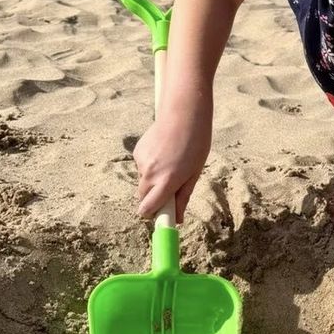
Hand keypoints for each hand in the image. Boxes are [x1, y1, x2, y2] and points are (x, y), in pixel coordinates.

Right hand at [132, 99, 212, 221]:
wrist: (184, 113)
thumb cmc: (196, 143)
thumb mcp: (194, 173)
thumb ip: (183, 197)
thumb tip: (178, 219)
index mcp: (166, 182)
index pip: (147, 209)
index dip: (153, 214)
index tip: (160, 214)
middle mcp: (150, 174)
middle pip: (142, 198)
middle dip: (153, 197)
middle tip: (169, 186)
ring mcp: (141, 162)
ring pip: (143, 181)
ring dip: (152, 179)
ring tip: (170, 161)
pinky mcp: (137, 152)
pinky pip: (142, 166)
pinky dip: (150, 165)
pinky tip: (162, 151)